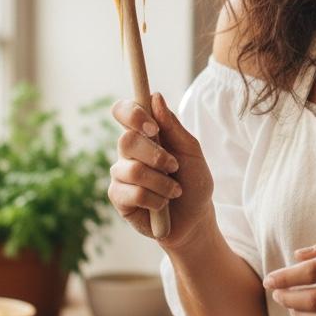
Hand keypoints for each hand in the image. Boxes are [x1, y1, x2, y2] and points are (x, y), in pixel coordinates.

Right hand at [108, 92, 214, 248]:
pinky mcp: (119, 198)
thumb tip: (156, 97)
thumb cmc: (193, 181)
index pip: (124, 112)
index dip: (133, 114)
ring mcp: (120, 174)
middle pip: (126, 140)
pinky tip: (162, 204)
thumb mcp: (191, 151)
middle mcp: (128, 152)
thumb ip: (173, 126)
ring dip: (162, 182)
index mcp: (144, 135)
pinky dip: (156, 200)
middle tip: (174, 167)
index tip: (154, 128)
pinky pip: (133, 193)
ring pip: (133, 170)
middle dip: (156, 156)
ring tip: (175, 191)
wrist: (196, 218)